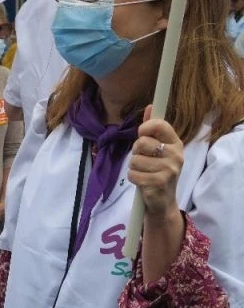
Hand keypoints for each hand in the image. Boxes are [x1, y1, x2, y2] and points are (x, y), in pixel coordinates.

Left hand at [128, 105, 183, 223]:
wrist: (163, 201)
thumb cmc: (157, 170)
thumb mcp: (157, 148)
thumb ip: (153, 128)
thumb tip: (150, 106)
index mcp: (175, 143)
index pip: (159, 125)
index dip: (145, 127)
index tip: (142, 134)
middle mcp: (176, 155)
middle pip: (141, 142)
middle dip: (136, 152)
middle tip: (144, 160)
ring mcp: (169, 170)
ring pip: (134, 160)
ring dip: (134, 167)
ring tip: (145, 173)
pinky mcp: (159, 183)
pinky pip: (132, 174)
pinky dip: (133, 179)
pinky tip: (143, 183)